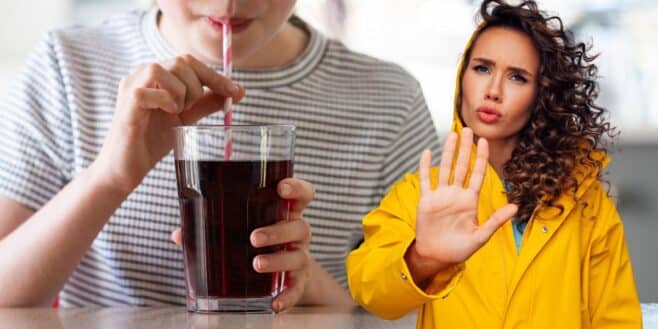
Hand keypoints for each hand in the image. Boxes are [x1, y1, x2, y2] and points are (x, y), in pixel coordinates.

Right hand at [92, 55, 244, 193]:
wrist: (125, 169)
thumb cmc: (151, 141)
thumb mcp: (186, 118)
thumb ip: (206, 103)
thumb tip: (236, 91)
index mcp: (155, 75)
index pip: (189, 62)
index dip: (214, 75)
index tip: (236, 92)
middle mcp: (141, 74)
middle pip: (181, 62)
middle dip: (198, 87)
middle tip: (191, 110)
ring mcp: (131, 86)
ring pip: (167, 71)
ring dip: (181, 94)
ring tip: (175, 113)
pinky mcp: (127, 102)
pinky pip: (152, 92)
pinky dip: (166, 103)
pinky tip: (165, 115)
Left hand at [171, 177, 314, 311]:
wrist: (282, 275)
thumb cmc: (256, 242)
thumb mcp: (239, 230)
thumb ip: (211, 227)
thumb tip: (179, 234)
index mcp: (284, 213)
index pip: (302, 194)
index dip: (296, 188)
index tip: (281, 188)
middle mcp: (297, 233)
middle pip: (299, 226)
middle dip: (277, 231)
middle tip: (254, 238)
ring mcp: (300, 256)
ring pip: (299, 256)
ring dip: (278, 260)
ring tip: (256, 264)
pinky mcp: (299, 281)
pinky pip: (297, 288)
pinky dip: (288, 296)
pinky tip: (274, 304)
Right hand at [411, 128, 517, 274]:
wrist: (437, 256)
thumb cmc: (459, 249)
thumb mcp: (481, 236)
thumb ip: (496, 221)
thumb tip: (515, 207)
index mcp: (470, 201)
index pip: (477, 175)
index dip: (481, 158)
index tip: (484, 141)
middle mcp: (455, 195)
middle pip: (461, 166)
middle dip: (465, 148)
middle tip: (468, 130)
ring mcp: (440, 196)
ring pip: (445, 169)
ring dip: (448, 152)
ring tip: (451, 135)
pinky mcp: (426, 200)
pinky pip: (426, 180)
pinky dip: (425, 167)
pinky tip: (427, 153)